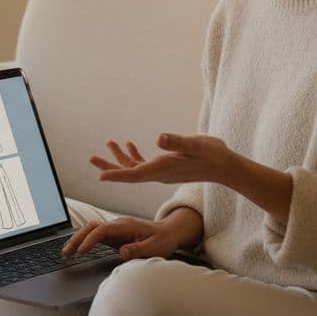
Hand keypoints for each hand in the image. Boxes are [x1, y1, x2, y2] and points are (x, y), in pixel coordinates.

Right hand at [61, 216, 184, 260]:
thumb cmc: (163, 239)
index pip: (102, 230)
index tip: (81, 251)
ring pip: (91, 230)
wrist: (169, 232)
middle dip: (77, 238)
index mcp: (126, 225)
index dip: (90, 240)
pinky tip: (76, 249)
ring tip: (65, 252)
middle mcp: (118, 225)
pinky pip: (95, 236)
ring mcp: (115, 230)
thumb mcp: (154, 247)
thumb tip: (122, 252)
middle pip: (92, 227)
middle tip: (65, 252)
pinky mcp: (114, 236)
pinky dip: (83, 241)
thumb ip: (138, 249)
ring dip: (77, 239)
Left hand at [88, 134, 236, 184]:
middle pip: (128, 173)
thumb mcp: (195, 144)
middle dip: (110, 166)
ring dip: (120, 158)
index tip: (99, 176)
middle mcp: (159, 173)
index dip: (116, 175)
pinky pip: (145, 165)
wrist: (225, 167)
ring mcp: (162, 172)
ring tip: (108, 144)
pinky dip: (135, 156)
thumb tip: (159, 139)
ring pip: (135, 169)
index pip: (134, 174)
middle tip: (91, 158)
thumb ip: (176, 142)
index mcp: (162, 169)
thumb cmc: (212, 154)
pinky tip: (130, 145)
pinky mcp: (166, 168)